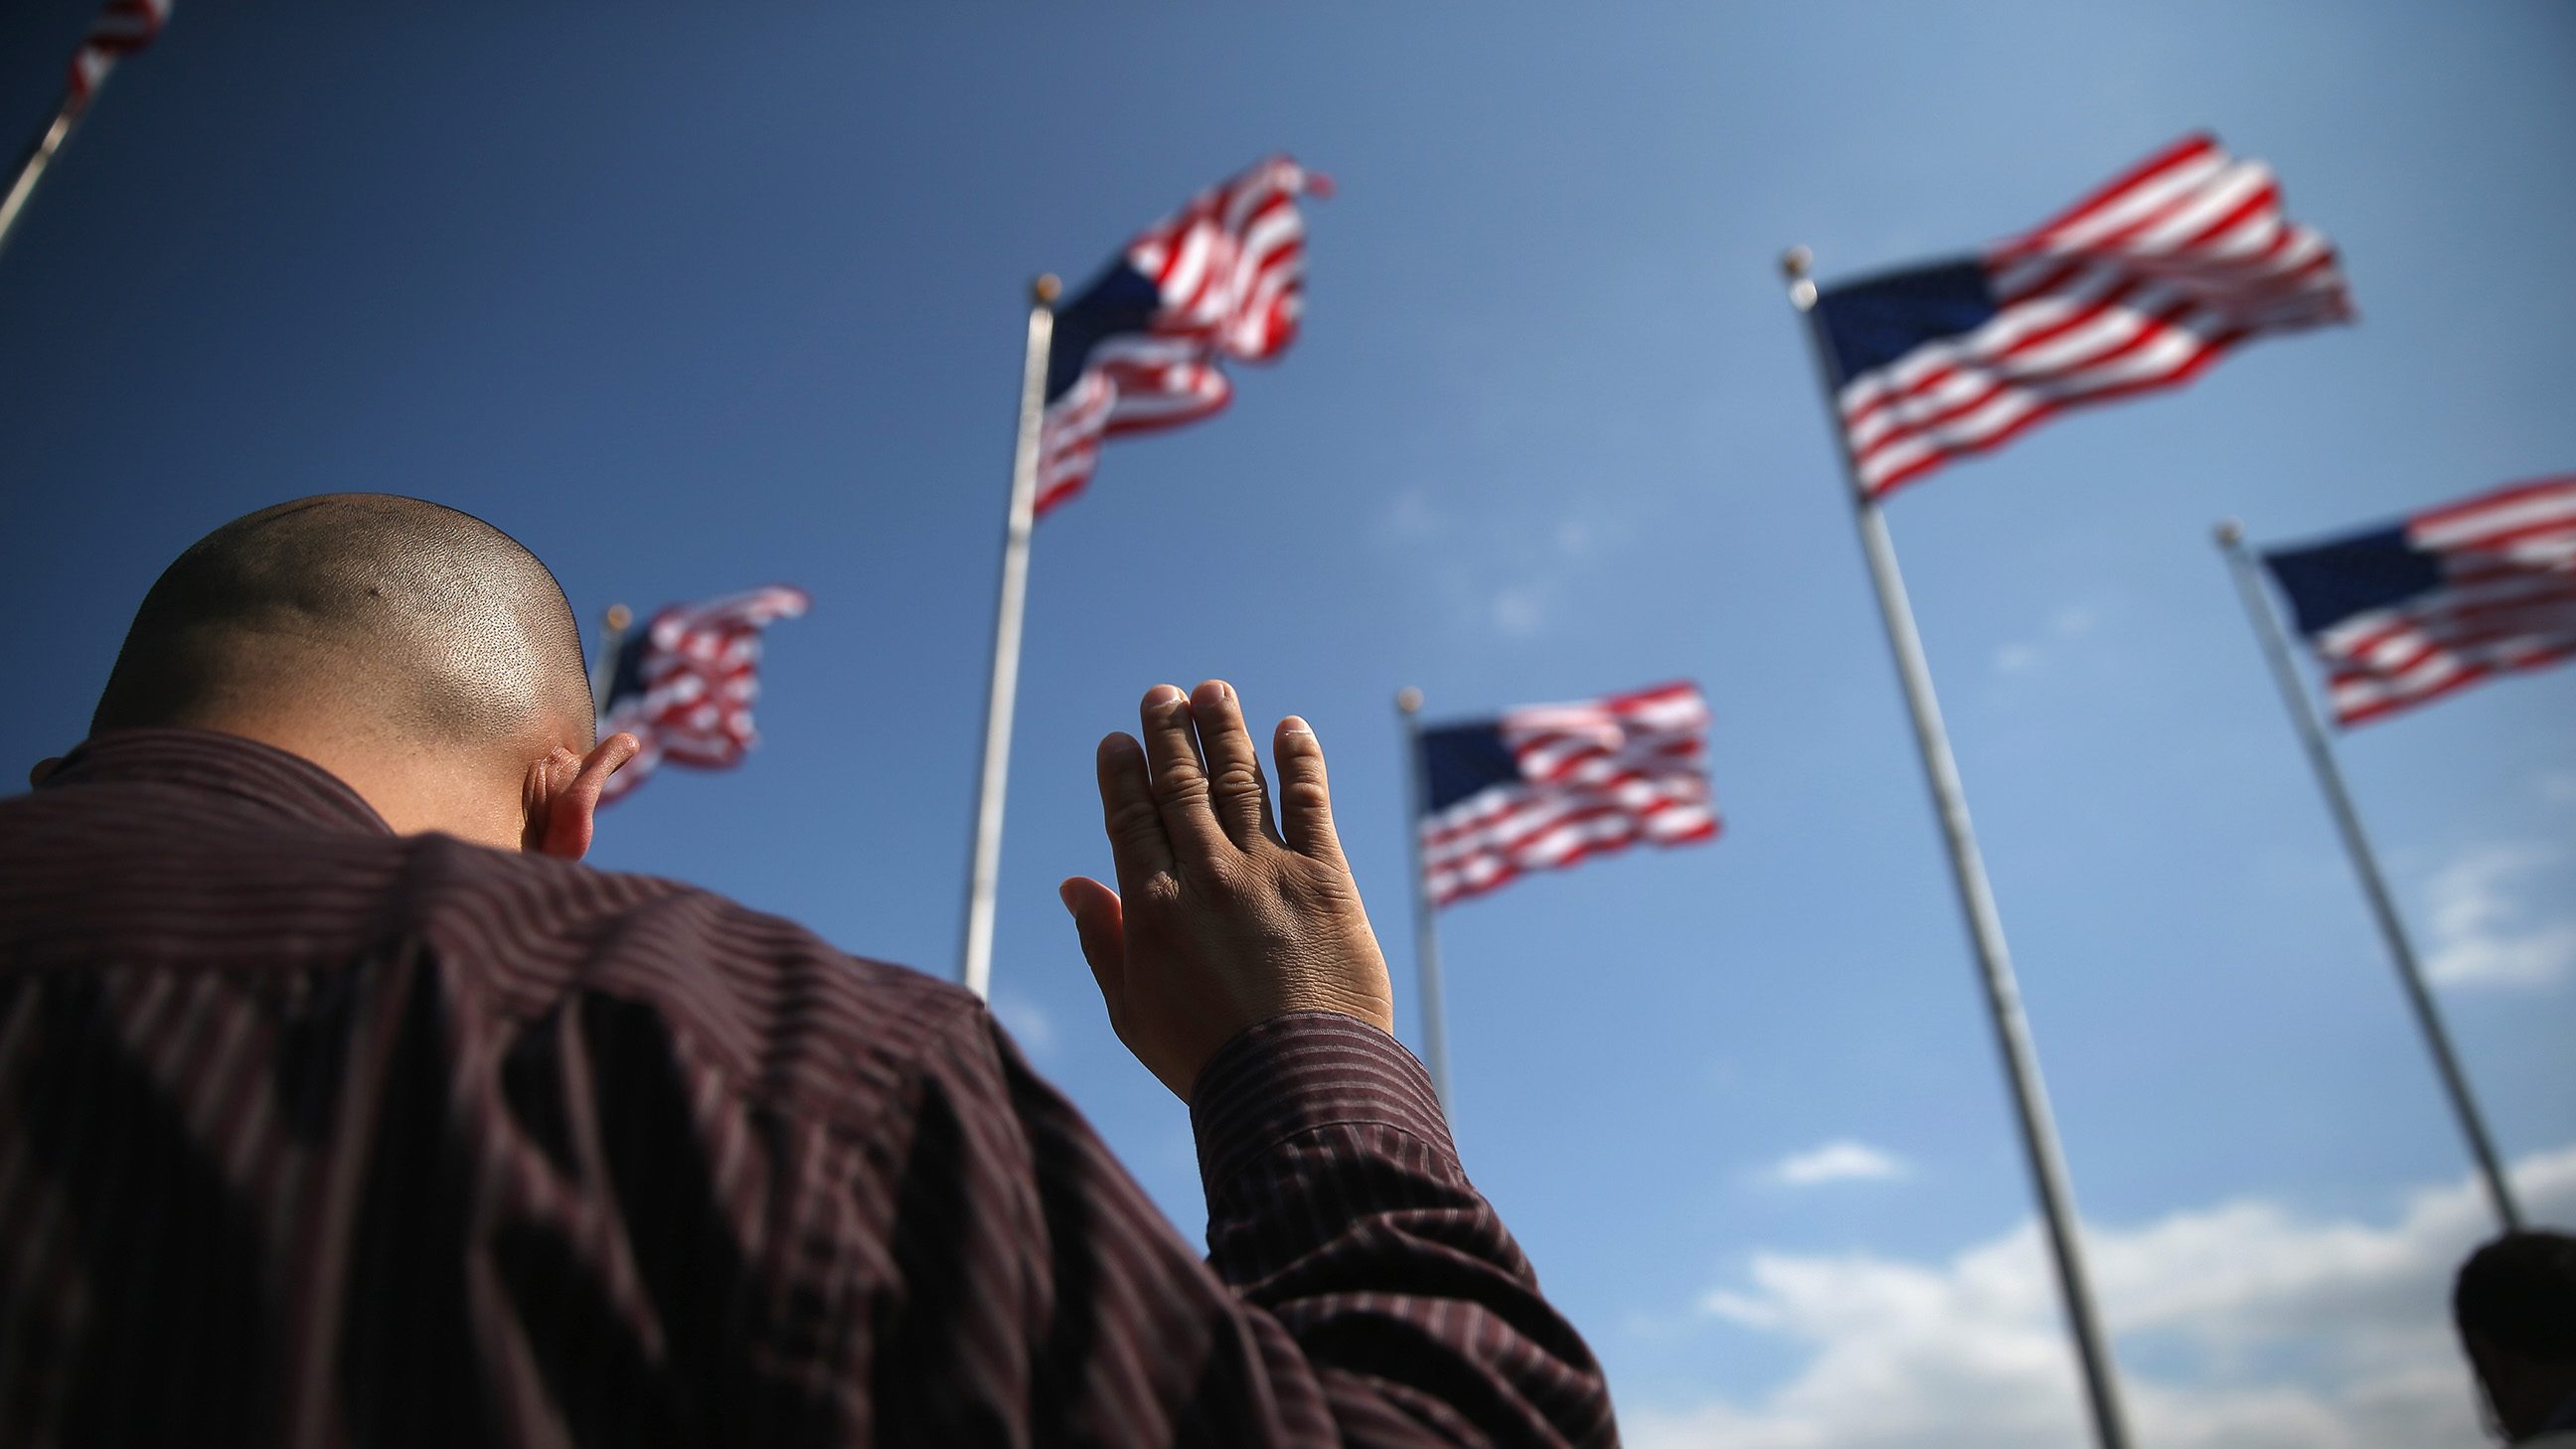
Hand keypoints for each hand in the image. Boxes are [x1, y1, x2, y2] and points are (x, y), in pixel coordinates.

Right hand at [1060, 681, 1395, 1101]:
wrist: (1298, 1085)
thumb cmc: (1208, 1058)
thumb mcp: (1132, 1011)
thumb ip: (1101, 942)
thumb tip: (1073, 886)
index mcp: (1152, 907)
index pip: (1130, 818)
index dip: (1122, 773)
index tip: (1118, 740)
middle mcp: (1206, 874)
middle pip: (1181, 785)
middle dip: (1169, 733)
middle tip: (1162, 695)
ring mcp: (1268, 871)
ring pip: (1239, 780)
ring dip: (1224, 730)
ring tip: (1213, 691)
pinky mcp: (1326, 879)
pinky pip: (1309, 803)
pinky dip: (1299, 760)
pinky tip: (1290, 729)